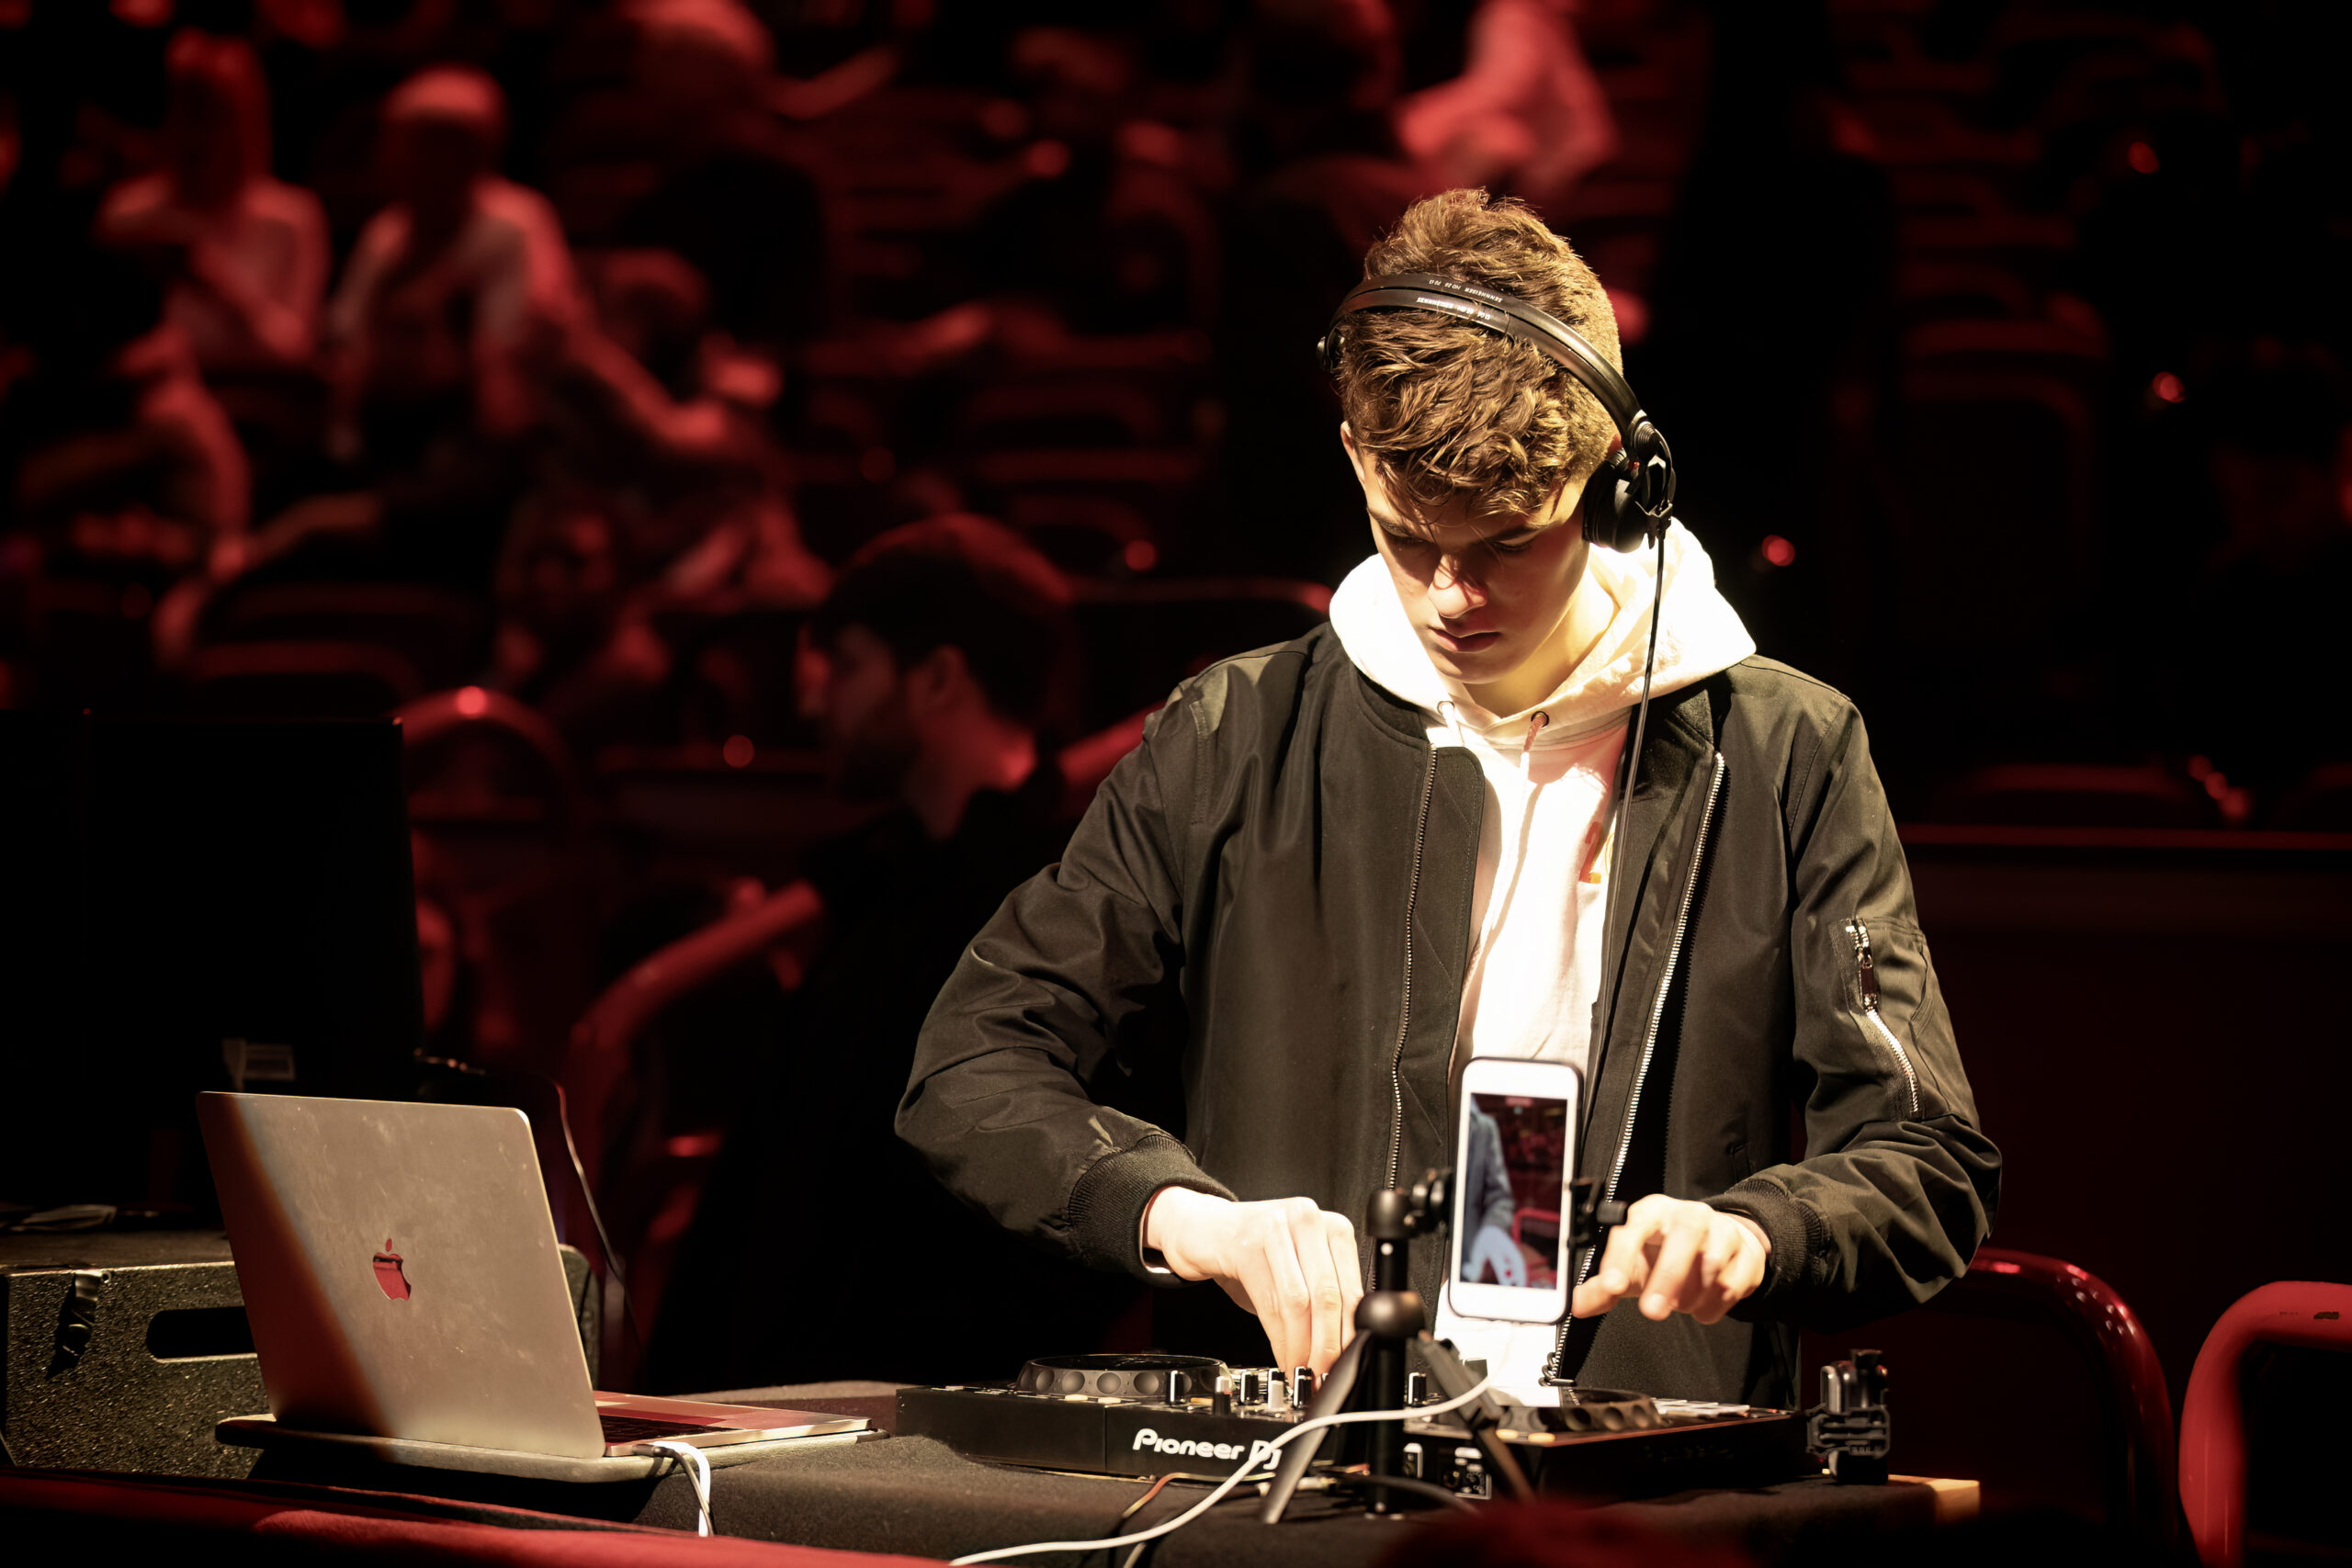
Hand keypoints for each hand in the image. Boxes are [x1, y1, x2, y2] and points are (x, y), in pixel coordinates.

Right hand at [1142, 1188, 1362, 1377]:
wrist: (1206, 1229)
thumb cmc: (1256, 1251)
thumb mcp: (1299, 1268)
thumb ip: (1326, 1297)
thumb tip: (1343, 1346)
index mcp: (1333, 1227)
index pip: (1351, 1288)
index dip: (1349, 1334)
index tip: (1345, 1361)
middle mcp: (1308, 1220)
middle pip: (1327, 1296)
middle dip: (1325, 1345)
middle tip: (1322, 1372)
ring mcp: (1276, 1228)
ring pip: (1298, 1302)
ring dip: (1299, 1346)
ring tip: (1300, 1369)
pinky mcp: (1245, 1244)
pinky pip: (1268, 1302)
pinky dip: (1277, 1339)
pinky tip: (1281, 1355)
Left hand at [1569, 1195, 1767, 1325]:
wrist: (1718, 1244)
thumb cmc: (1665, 1253)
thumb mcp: (1633, 1267)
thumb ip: (1603, 1287)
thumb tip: (1577, 1305)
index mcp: (1652, 1212)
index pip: (1633, 1226)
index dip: (1621, 1256)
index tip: (1612, 1286)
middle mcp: (1688, 1214)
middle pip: (1682, 1237)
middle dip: (1666, 1278)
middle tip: (1652, 1312)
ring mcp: (1722, 1229)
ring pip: (1712, 1263)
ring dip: (1692, 1295)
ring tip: (1681, 1303)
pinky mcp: (1748, 1250)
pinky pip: (1734, 1283)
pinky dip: (1715, 1304)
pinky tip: (1704, 1304)